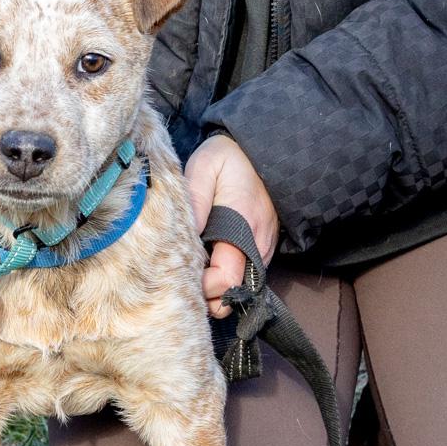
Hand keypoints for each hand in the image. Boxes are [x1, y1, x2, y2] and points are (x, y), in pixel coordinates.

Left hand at [185, 134, 278, 318]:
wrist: (262, 151)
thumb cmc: (228, 158)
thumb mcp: (204, 168)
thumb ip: (194, 203)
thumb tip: (182, 239)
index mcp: (242, 227)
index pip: (225, 280)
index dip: (202, 286)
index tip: (182, 273)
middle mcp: (258, 245)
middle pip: (232, 293)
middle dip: (206, 294)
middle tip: (182, 276)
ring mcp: (264, 250)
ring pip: (239, 289)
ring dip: (214, 289)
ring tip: (193, 269)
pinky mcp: (263, 250)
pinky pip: (243, 277)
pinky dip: (224, 279)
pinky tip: (207, 264)